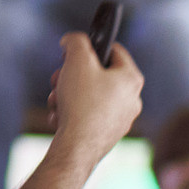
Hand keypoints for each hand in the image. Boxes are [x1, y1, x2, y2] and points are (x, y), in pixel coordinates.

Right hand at [45, 33, 143, 165]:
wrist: (76, 148)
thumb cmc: (81, 103)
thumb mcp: (77, 60)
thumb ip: (75, 42)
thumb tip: (71, 40)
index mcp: (131, 79)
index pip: (113, 50)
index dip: (89, 48)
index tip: (72, 53)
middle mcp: (132, 100)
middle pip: (98, 76)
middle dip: (72, 76)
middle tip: (58, 80)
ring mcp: (121, 120)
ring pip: (90, 97)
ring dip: (68, 96)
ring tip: (57, 102)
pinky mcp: (108, 135)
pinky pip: (88, 116)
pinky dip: (72, 114)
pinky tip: (60, 118)